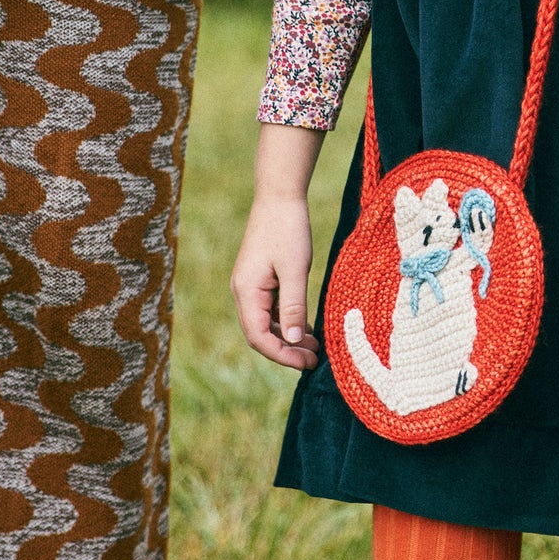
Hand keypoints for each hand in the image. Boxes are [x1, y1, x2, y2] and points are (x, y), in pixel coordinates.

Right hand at [231, 124, 324, 370]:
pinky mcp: (261, 279)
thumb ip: (293, 306)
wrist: (279, 196)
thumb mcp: (294, 270)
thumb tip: (291, 341)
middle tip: (314, 359)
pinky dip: (287, 321)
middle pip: (260, 334)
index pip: (258, 337)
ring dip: (288, 337)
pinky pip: (271, 309)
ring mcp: (251, 286)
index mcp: (247, 292)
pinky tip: (306, 327)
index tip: (306, 363)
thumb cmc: (287, 229)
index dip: (281, 355)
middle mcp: (244, 292)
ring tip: (314, 346)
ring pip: (266, 323)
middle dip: (286, 350)